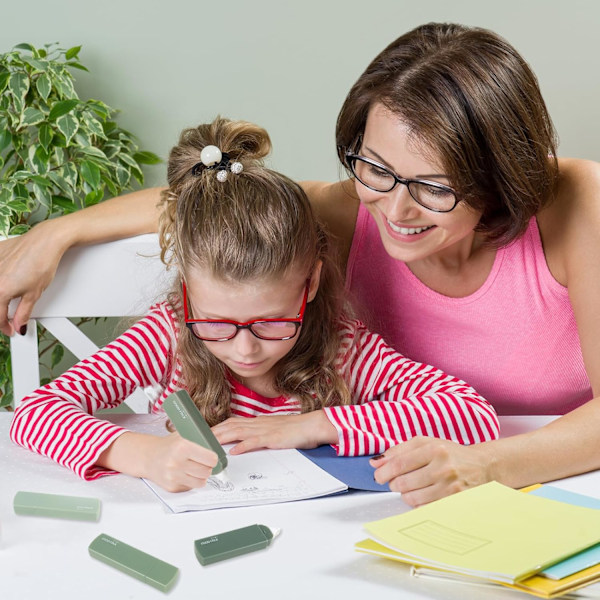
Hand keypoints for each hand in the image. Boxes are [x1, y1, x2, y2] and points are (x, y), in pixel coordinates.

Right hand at [0, 224, 64, 335]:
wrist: (46, 241)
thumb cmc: (42, 263)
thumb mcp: (34, 294)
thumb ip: (23, 312)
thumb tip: (18, 325)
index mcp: (0, 290)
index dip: (4, 326)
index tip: (10, 329)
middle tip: (8, 318)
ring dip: (1, 296)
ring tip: (8, 301)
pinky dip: (0, 279)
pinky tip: (7, 280)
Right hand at [143, 433, 219, 491]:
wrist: (148, 457)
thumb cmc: (169, 445)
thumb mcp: (184, 435)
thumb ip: (201, 437)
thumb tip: (221, 438)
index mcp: (183, 446)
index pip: (210, 458)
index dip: (213, 458)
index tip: (212, 457)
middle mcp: (177, 462)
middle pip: (207, 471)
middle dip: (208, 467)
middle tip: (204, 463)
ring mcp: (173, 476)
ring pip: (201, 482)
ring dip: (201, 476)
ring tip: (195, 468)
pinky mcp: (171, 487)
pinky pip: (191, 487)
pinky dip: (191, 481)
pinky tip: (185, 473)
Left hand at [212, 411, 337, 454]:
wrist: (311, 425)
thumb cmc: (294, 430)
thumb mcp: (272, 430)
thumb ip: (258, 434)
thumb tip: (243, 443)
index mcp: (256, 422)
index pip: (231, 422)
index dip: (216, 427)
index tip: (202, 433)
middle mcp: (257, 424)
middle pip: (229, 426)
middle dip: (212, 432)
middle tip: (198, 439)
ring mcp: (264, 430)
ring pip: (237, 432)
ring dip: (222, 438)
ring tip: (208, 445)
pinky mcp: (272, 438)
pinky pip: (255, 441)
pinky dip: (243, 446)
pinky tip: (234, 452)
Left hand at [371, 436, 492, 506]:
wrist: (482, 466)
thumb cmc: (450, 453)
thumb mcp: (426, 442)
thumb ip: (399, 450)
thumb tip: (376, 461)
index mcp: (434, 449)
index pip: (399, 463)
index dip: (384, 471)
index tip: (378, 475)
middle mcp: (443, 468)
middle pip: (403, 483)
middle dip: (393, 483)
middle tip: (395, 481)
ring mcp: (449, 487)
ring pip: (411, 498)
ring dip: (405, 493)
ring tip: (410, 486)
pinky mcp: (454, 502)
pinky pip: (424, 508)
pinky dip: (417, 502)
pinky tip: (422, 494)